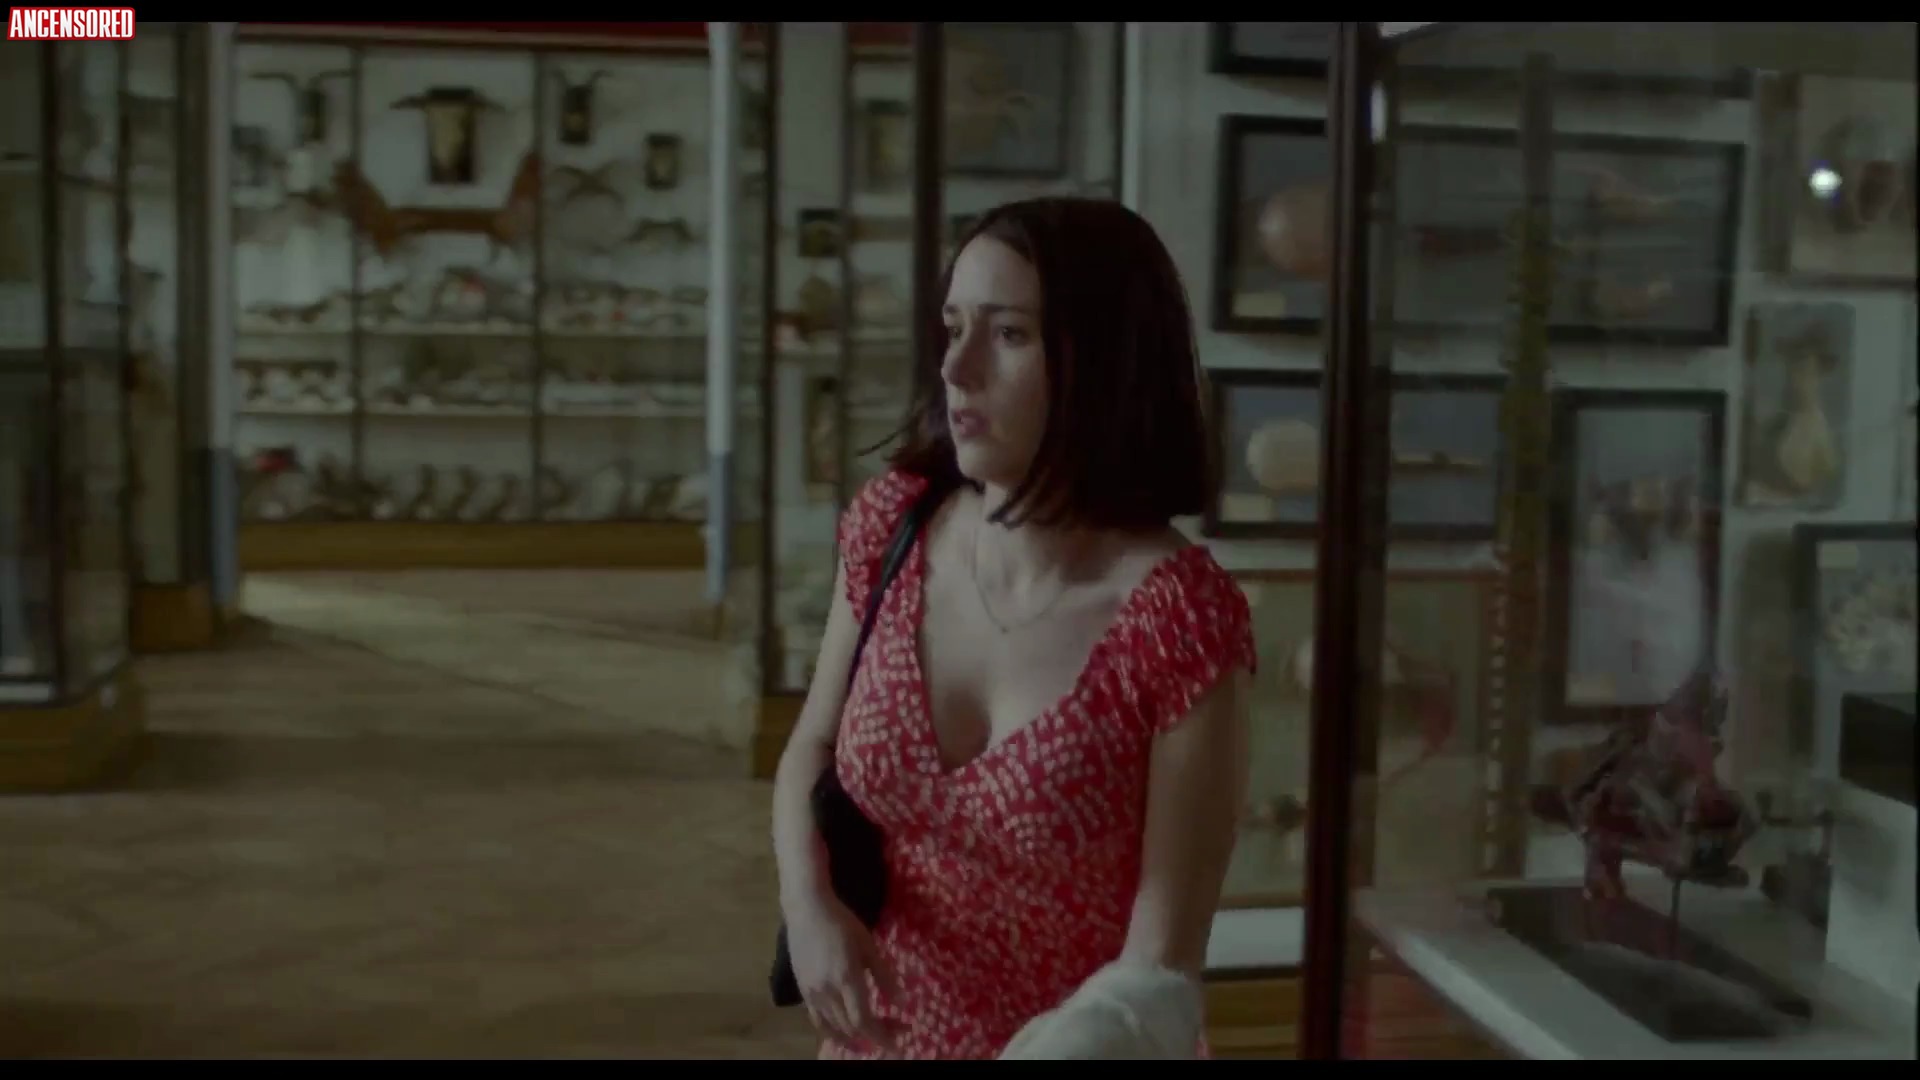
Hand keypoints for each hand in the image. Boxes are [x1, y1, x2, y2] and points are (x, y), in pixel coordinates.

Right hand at [784, 894, 898, 1051]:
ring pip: (835, 1027)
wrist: (806, 909)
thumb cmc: (842, 922)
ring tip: (874, 1032)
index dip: (882, 1036)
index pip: (865, 1020)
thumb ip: (884, 976)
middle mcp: (828, 991)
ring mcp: (812, 993)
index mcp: (847, 978)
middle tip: (895, 1027)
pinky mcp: (803, 991)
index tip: (899, 1043)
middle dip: (876, 1033)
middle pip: (852, 1027)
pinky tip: (845, 1031)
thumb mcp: (869, 945)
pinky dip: (833, 1031)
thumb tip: (901, 1003)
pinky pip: (818, 1020)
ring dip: (856, 1035)